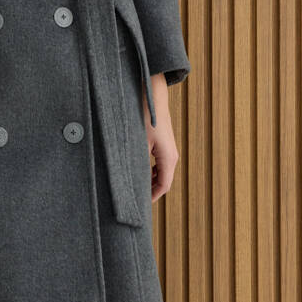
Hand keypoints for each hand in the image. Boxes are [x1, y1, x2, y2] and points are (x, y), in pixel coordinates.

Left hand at [143, 73, 178, 202]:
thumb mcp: (138, 142)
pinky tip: (139, 172)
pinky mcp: (165, 144)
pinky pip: (160, 163)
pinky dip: (151, 171)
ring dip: (151, 181)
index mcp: (168, 157)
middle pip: (163, 181)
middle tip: (134, 199)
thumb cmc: (144, 117)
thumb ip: (137, 163)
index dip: (152, 197)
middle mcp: (172, 155)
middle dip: (150, 191)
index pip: (163, 186)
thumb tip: (130, 180)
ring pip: (162, 173)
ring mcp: (170, 149)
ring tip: (134, 187)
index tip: (139, 206)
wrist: (153, 96)